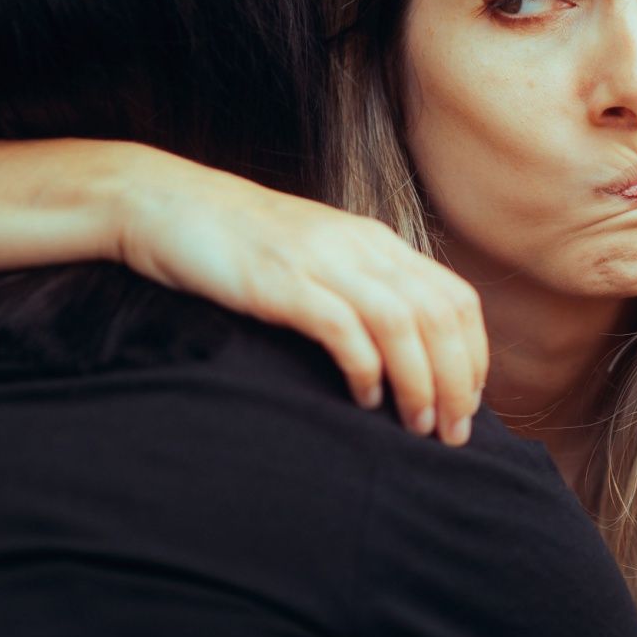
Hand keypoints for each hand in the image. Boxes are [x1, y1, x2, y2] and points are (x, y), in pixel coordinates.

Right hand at [110, 151, 487, 443]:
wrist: (163, 202)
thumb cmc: (238, 243)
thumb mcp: (314, 257)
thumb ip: (357, 288)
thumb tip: (398, 349)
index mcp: (375, 242)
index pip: (455, 298)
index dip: (473, 356)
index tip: (466, 404)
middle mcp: (359, 247)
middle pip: (439, 316)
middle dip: (456, 381)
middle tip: (452, 433)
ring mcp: (321, 262)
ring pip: (402, 325)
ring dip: (420, 383)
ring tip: (417, 426)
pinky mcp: (281, 282)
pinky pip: (344, 329)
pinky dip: (365, 369)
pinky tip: (364, 400)